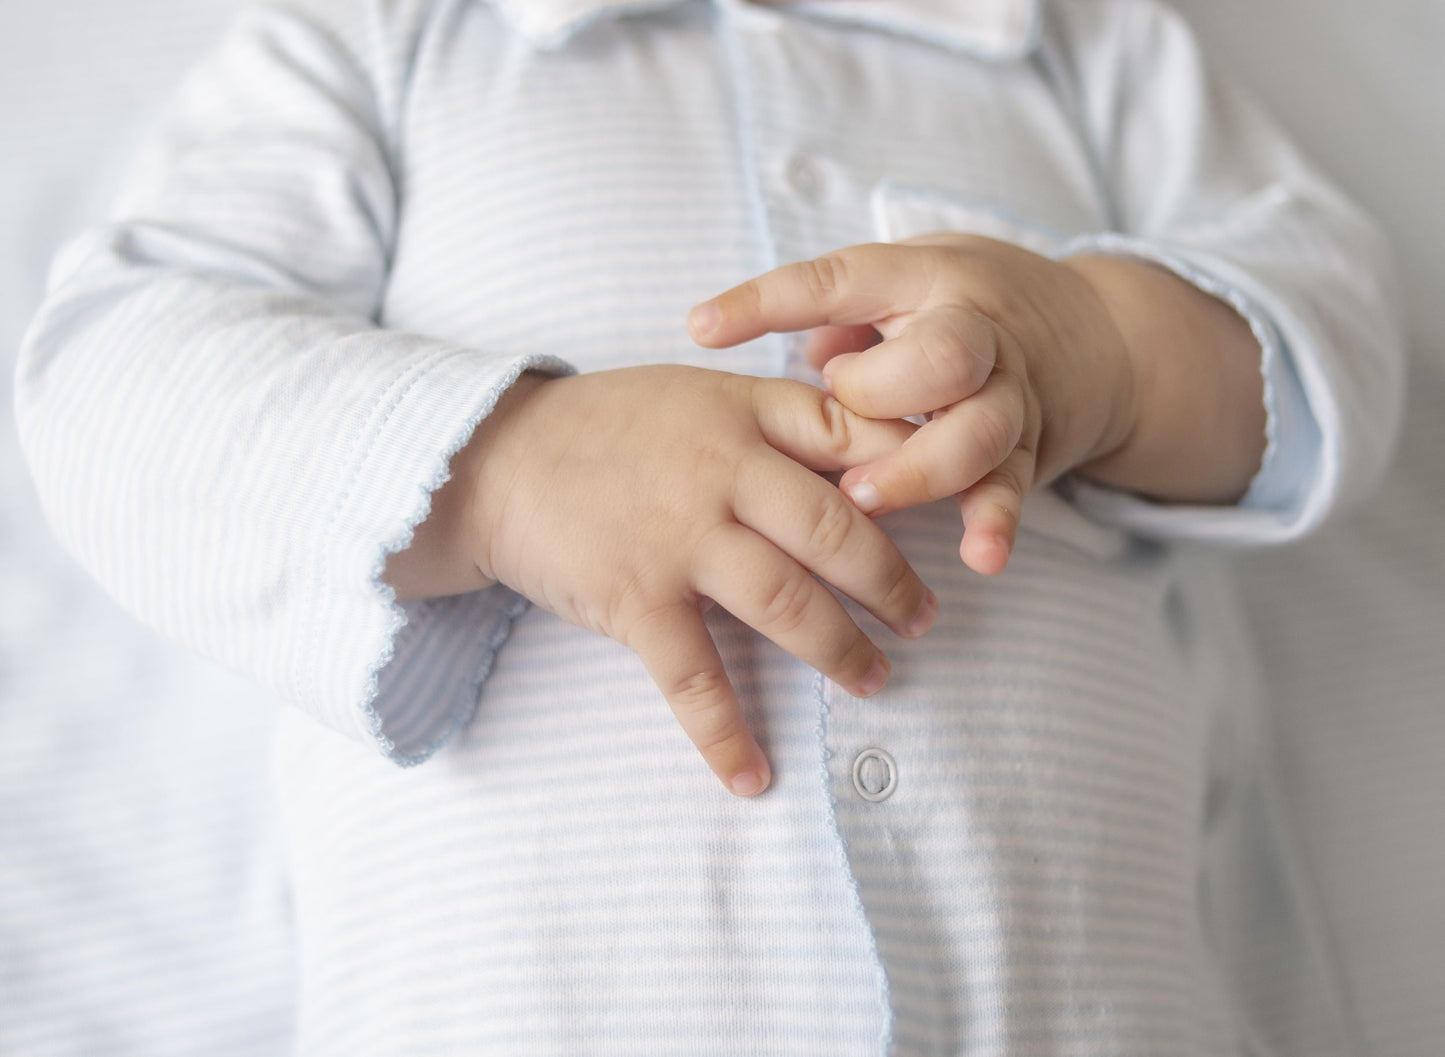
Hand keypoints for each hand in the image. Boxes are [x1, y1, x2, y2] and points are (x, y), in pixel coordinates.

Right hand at [440, 365, 937, 796]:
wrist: (493, 459)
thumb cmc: (606, 427)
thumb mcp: (697, 394)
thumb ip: (775, 418)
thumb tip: (867, 454)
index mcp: (745, 413)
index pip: (856, 439)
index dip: (917, 477)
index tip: (958, 515)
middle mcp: (723, 472)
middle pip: (840, 533)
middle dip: (894, 585)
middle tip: (924, 619)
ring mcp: (678, 537)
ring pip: (788, 604)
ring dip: (843, 653)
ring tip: (876, 680)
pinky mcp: (635, 599)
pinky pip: (694, 680)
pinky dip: (727, 737)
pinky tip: (754, 778)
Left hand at [688, 236, 1138, 575]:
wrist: (1088, 333)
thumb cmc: (955, 306)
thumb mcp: (899, 283)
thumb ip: (834, 316)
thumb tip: (767, 347)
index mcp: (924, 277)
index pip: (843, 279)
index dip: (771, 300)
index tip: (703, 326)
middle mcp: (977, 331)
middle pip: (942, 356)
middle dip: (882, 392)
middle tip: (832, 411)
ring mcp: (1010, 393)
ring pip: (980, 429)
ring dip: (919, 469)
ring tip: (862, 501)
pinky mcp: (1031, 448)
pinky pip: (1016, 486)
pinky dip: (997, 522)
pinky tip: (980, 558)